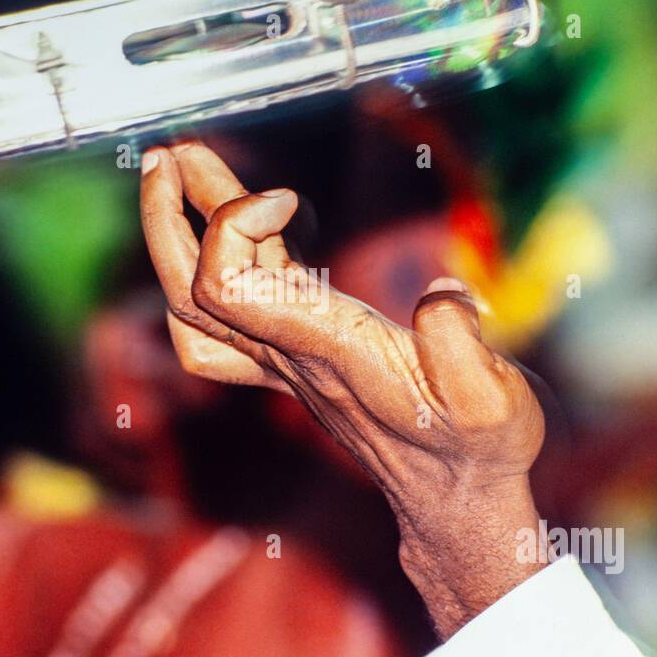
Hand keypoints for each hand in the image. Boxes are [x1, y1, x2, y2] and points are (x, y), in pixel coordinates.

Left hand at [139, 143, 547, 637]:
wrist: (457, 500)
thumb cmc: (476, 449)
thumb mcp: (491, 401)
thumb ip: (462, 347)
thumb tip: (441, 296)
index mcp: (326, 351)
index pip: (227, 288)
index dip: (235, 226)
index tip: (286, 196)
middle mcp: (290, 354)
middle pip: (189, 289)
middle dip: (167, 217)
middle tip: (164, 156)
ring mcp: (287, 358)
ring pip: (201, 296)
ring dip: (183, 229)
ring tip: (182, 168)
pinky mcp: (301, 354)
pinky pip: (238, 300)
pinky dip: (231, 251)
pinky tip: (263, 215)